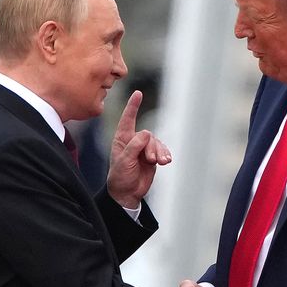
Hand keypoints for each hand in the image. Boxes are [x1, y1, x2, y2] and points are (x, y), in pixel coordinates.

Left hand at [107, 90, 171, 208]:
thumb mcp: (124, 161)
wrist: (127, 193)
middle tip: (150, 160)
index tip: (138, 93)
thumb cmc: (120, 177)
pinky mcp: (153, 157)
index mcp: (122, 139)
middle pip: (148, 135)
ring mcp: (144, 149)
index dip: (133, 106)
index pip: (128, 119)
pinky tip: (166, 162)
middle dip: (152, 147)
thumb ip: (134, 146)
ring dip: (159, 152)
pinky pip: (163, 151)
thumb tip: (147, 133)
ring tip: (159, 163)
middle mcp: (134, 141)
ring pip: (157, 143)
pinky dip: (165, 155)